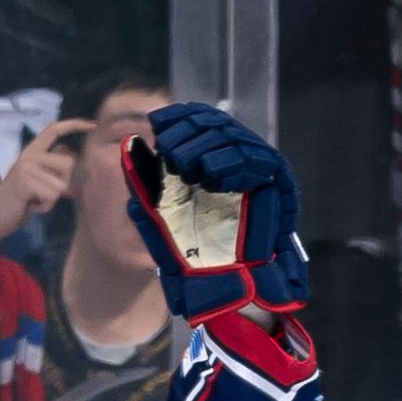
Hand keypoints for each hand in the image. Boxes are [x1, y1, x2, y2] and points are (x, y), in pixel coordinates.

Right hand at [0, 118, 88, 251]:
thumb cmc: (18, 200)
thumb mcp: (35, 178)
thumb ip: (50, 165)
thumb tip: (70, 154)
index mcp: (31, 150)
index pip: (54, 129)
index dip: (74, 124)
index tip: (92, 124)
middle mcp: (29, 154)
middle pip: (68, 162)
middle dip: (64, 184)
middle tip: (44, 193)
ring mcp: (26, 167)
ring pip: (61, 183)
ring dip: (53, 199)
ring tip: (35, 200)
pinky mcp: (25, 182)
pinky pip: (51, 196)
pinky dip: (45, 207)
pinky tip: (31, 206)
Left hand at [123, 100, 304, 321]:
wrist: (222, 283)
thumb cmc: (189, 253)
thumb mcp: (157, 216)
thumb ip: (143, 184)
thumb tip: (126, 145)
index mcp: (205, 159)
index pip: (196, 121)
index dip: (177, 117)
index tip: (156, 123)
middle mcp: (229, 158)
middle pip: (214, 123)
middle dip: (189, 132)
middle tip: (169, 148)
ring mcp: (253, 167)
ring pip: (233, 137)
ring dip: (206, 145)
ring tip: (185, 163)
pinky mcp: (275, 180)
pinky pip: (256, 160)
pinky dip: (233, 162)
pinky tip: (211, 173)